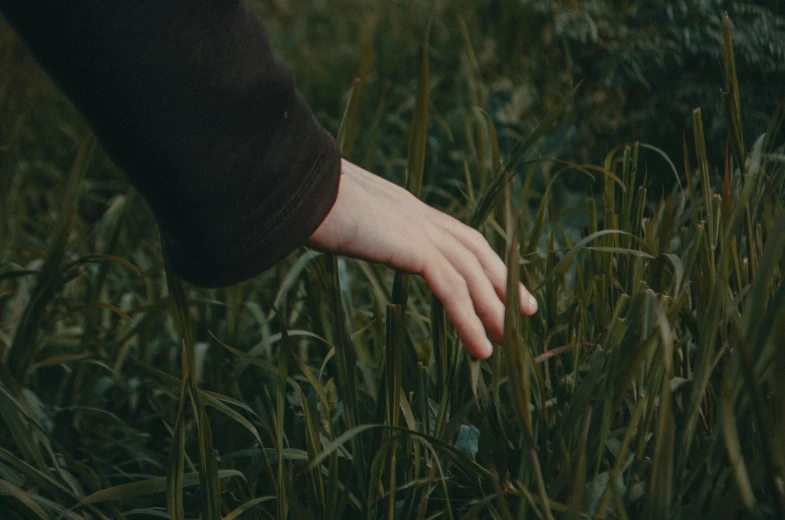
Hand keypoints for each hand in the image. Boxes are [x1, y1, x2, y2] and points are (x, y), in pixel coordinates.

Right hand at [306, 159, 537, 358]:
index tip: (496, 280)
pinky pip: (452, 290)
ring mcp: (418, 228)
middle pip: (475, 250)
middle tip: (525, 310)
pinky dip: (470, 321)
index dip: (480, 257)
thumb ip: (346, 224)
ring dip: (493, 309)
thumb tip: (332, 229)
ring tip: (506, 341)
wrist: (297, 188)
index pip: (455, 234)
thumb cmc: (302, 202)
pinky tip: (481, 349)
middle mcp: (418, 214)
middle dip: (503, 280)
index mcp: (403, 207)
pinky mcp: (413, 247)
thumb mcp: (332, 216)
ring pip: (471, 273)